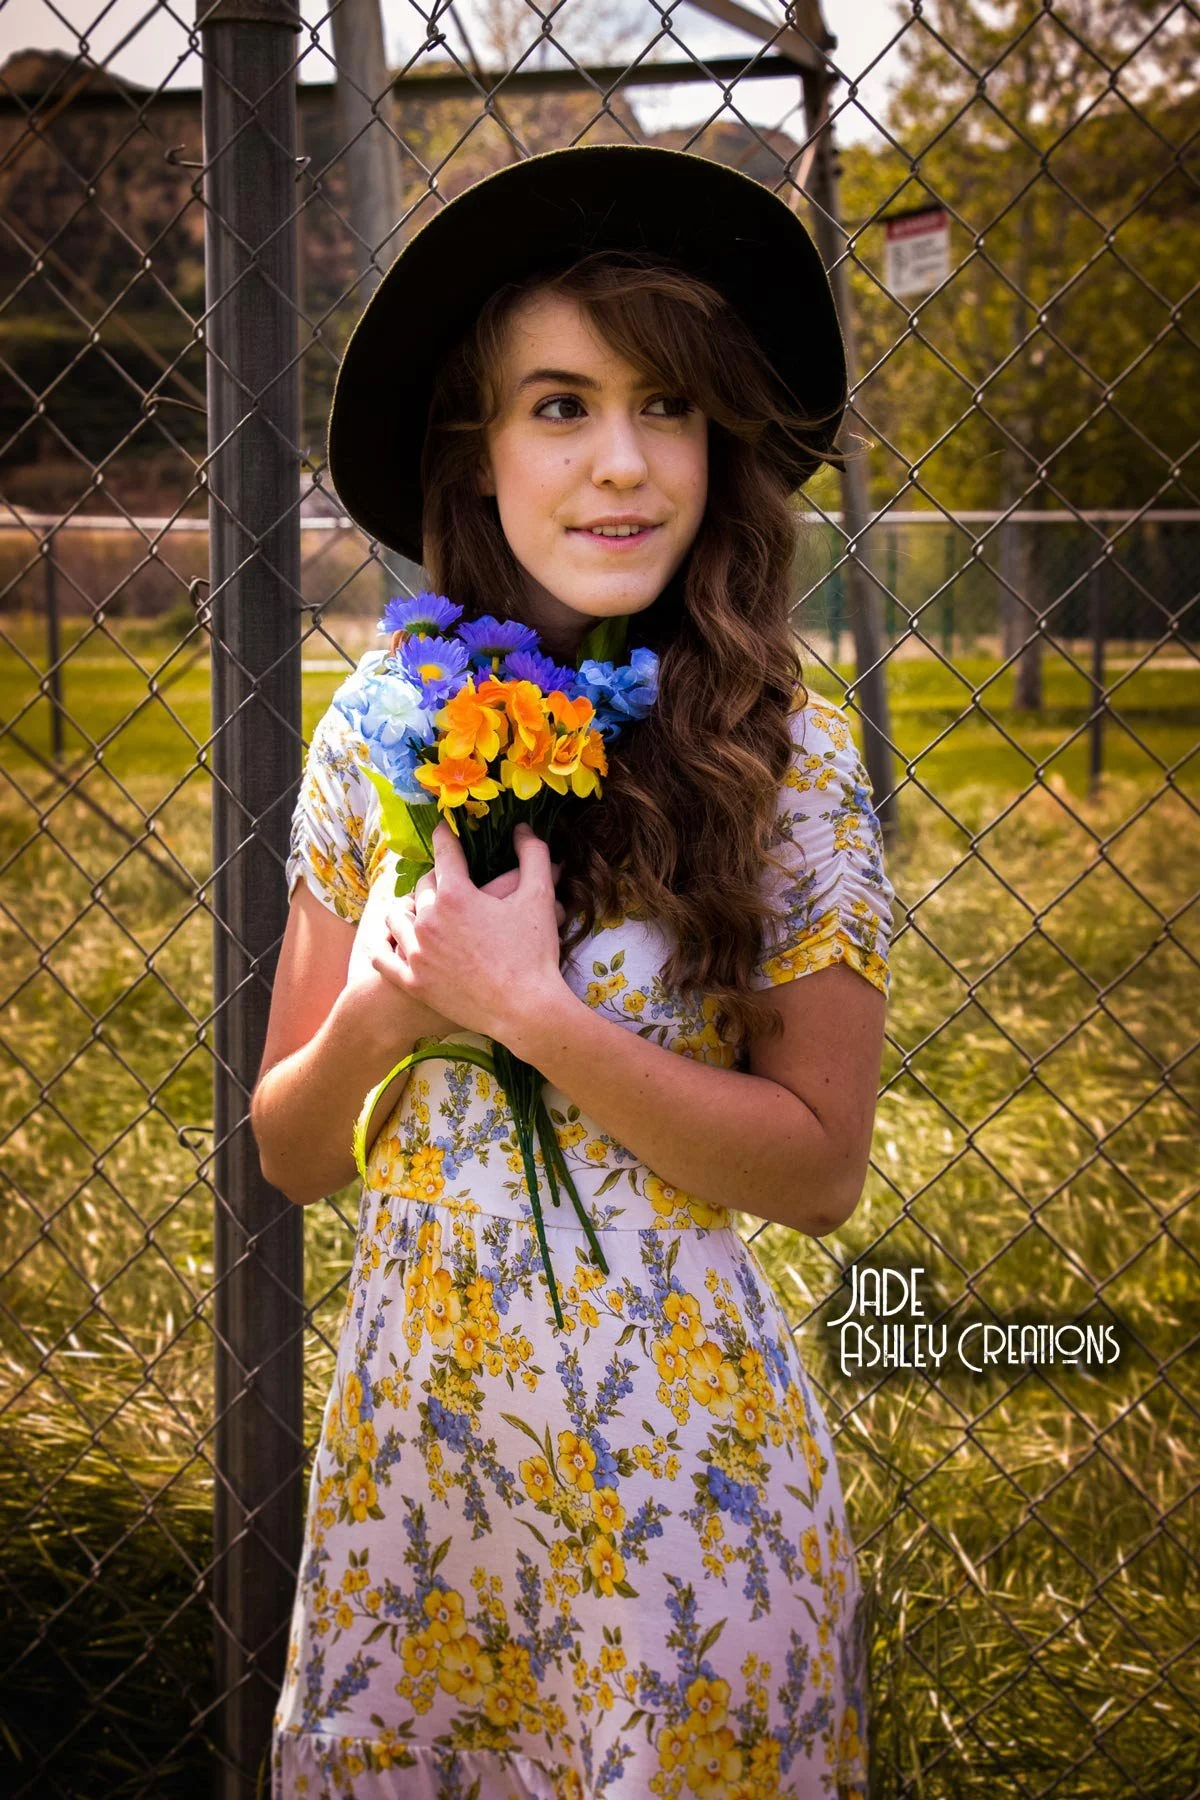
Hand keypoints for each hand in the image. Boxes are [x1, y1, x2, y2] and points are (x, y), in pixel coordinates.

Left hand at [372, 820, 566, 1041]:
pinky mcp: (412, 982)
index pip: (445, 852)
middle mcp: (428, 919)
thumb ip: (533, 855)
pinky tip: (386, 941)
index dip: (446, 836)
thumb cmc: (534, 953)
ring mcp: (416, 953)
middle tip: (447, 882)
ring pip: (396, 918)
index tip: (444, 829)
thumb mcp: (539, 897)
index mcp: (455, 894)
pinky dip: (382, 945)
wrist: (525, 1010)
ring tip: (417, 911)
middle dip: (436, 880)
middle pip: (423, 886)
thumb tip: (523, 828)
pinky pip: (382, 957)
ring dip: (407, 910)